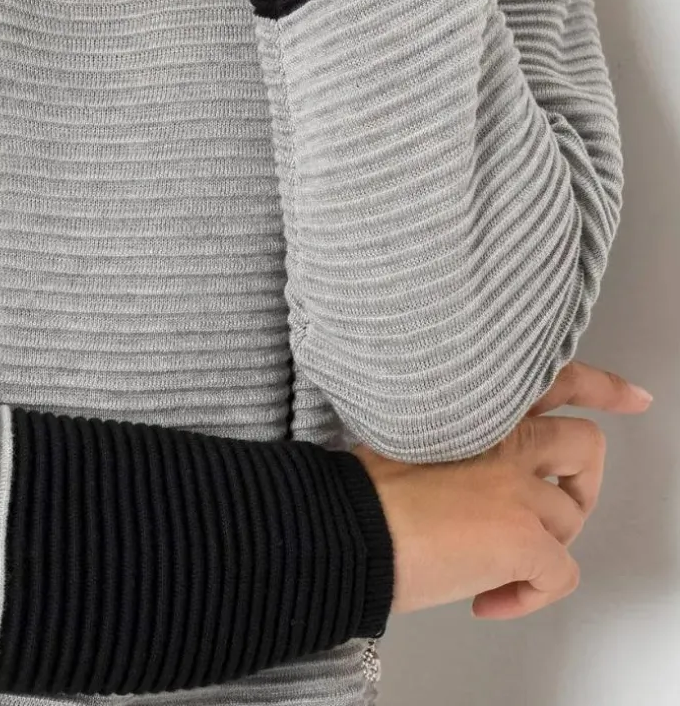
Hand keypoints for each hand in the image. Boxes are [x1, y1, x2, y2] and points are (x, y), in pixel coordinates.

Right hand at [352, 362, 650, 621]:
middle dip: (580, 485)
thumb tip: (467, 474)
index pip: (556, 380)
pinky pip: (559, 576)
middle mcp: (508, 437)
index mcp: (481, 407)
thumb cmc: (359, 487)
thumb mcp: (407, 431)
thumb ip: (452, 435)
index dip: (602, 388)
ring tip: (497, 563)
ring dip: (542, 548)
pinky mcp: (525, 538)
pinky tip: (489, 599)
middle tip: (555, 512)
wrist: (346, 527)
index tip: (631, 399)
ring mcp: (521, 487)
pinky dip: (530, 596)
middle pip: (586, 447)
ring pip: (570, 518)